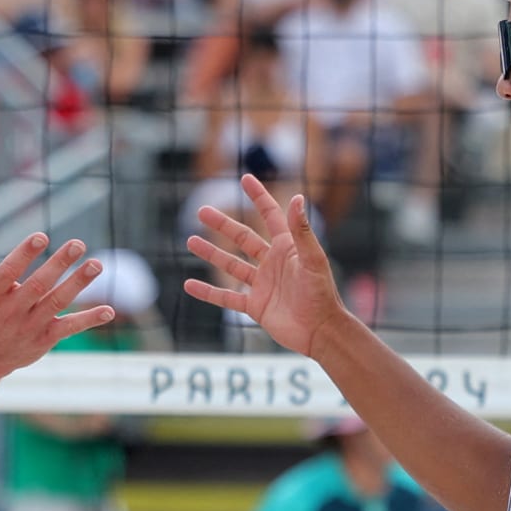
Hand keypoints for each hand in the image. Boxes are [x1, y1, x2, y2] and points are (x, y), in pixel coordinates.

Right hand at [0, 234, 113, 379]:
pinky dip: (89, 320)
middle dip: (58, 265)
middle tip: (77, 243)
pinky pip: (70, 328)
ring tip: (97, 264)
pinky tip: (110, 310)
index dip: (24, 255)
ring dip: (78, 284)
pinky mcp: (45, 339)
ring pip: (58, 302)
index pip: (8, 273)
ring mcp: (31, 326)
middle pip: (38, 286)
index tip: (40, 236)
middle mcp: (12, 311)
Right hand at [184, 175, 350, 356]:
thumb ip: (302, 231)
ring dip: (211, 253)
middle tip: (202, 210)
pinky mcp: (255, 306)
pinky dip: (207, 292)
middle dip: (222, 224)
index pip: (270, 215)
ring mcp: (262, 284)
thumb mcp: (312, 259)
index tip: (246, 178)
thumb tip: (297, 197)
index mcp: (287, 248)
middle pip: (242, 238)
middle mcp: (272, 263)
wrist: (320, 332)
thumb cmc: (322, 294)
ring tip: (190, 241)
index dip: (258, 196)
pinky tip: (189, 285)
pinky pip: (226, 297)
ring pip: (231, 265)